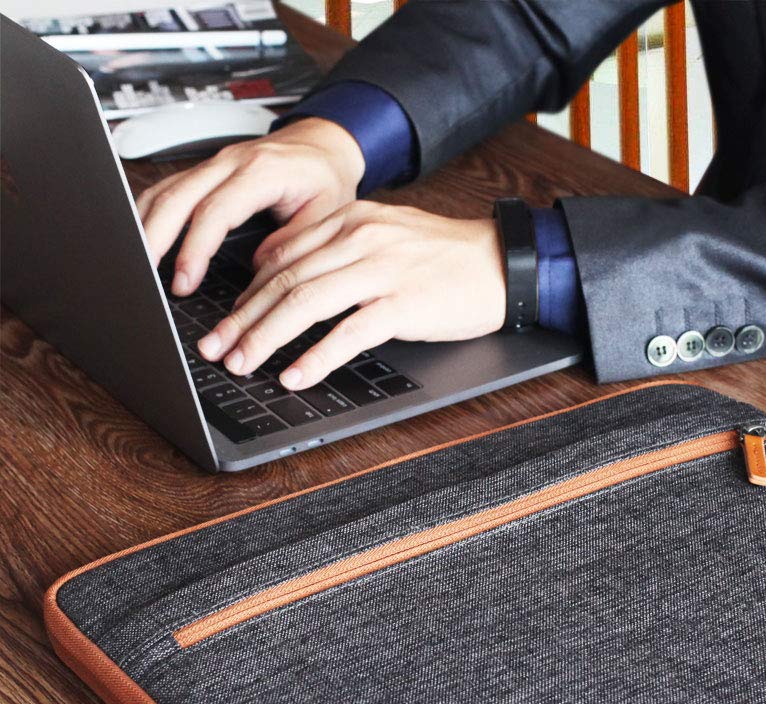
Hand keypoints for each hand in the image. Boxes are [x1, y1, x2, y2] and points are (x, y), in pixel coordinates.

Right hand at [136, 118, 364, 294]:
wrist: (325, 145)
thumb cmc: (326, 178)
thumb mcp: (326, 213)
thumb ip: (294, 242)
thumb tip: (260, 269)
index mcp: (261, 171)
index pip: (215, 211)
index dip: (195, 248)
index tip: (185, 280)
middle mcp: (231, 162)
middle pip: (178, 197)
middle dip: (155, 238)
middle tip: (145, 274)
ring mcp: (215, 163)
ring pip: (166, 190)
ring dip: (146, 225)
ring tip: (137, 262)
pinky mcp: (207, 171)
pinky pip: (169, 188)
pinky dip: (150, 213)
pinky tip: (142, 236)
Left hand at [196, 201, 506, 389]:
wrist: (501, 263)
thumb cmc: (445, 257)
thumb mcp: (385, 236)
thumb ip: (336, 247)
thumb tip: (286, 272)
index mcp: (350, 219)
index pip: (282, 255)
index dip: (246, 292)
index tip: (227, 319)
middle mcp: (359, 238)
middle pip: (284, 280)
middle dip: (242, 319)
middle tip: (216, 348)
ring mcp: (380, 270)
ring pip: (305, 303)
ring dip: (266, 338)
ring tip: (242, 363)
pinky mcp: (402, 304)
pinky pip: (347, 333)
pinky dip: (315, 357)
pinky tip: (295, 375)